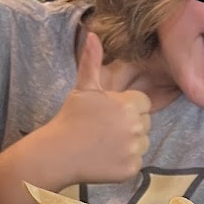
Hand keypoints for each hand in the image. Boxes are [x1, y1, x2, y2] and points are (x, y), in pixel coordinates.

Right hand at [41, 32, 151, 183]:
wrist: (58, 153)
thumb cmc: (70, 118)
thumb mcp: (83, 88)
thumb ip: (92, 62)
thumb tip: (92, 34)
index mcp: (128, 105)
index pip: (143, 104)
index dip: (127, 108)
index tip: (109, 114)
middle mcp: (135, 127)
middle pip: (145, 124)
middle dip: (130, 125)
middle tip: (105, 129)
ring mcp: (134, 149)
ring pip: (143, 143)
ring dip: (129, 144)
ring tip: (105, 143)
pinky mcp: (131, 169)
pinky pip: (136, 162)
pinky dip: (124, 162)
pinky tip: (105, 158)